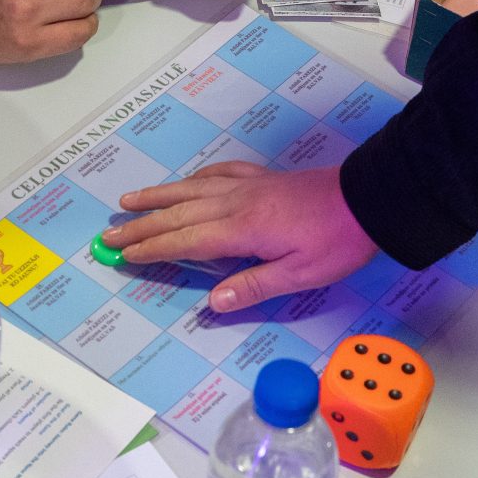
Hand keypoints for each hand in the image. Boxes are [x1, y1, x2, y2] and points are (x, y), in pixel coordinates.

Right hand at [108, 162, 376, 310]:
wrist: (368, 198)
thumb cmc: (337, 242)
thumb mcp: (300, 275)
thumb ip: (253, 287)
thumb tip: (212, 303)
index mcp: (241, 230)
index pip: (184, 241)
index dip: (151, 250)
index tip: (122, 255)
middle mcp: (235, 203)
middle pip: (178, 214)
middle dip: (141, 225)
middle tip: (109, 235)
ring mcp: (248, 186)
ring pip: (190, 189)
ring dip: (157, 197)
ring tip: (128, 200)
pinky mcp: (262, 178)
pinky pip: (217, 174)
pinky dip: (194, 179)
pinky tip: (187, 183)